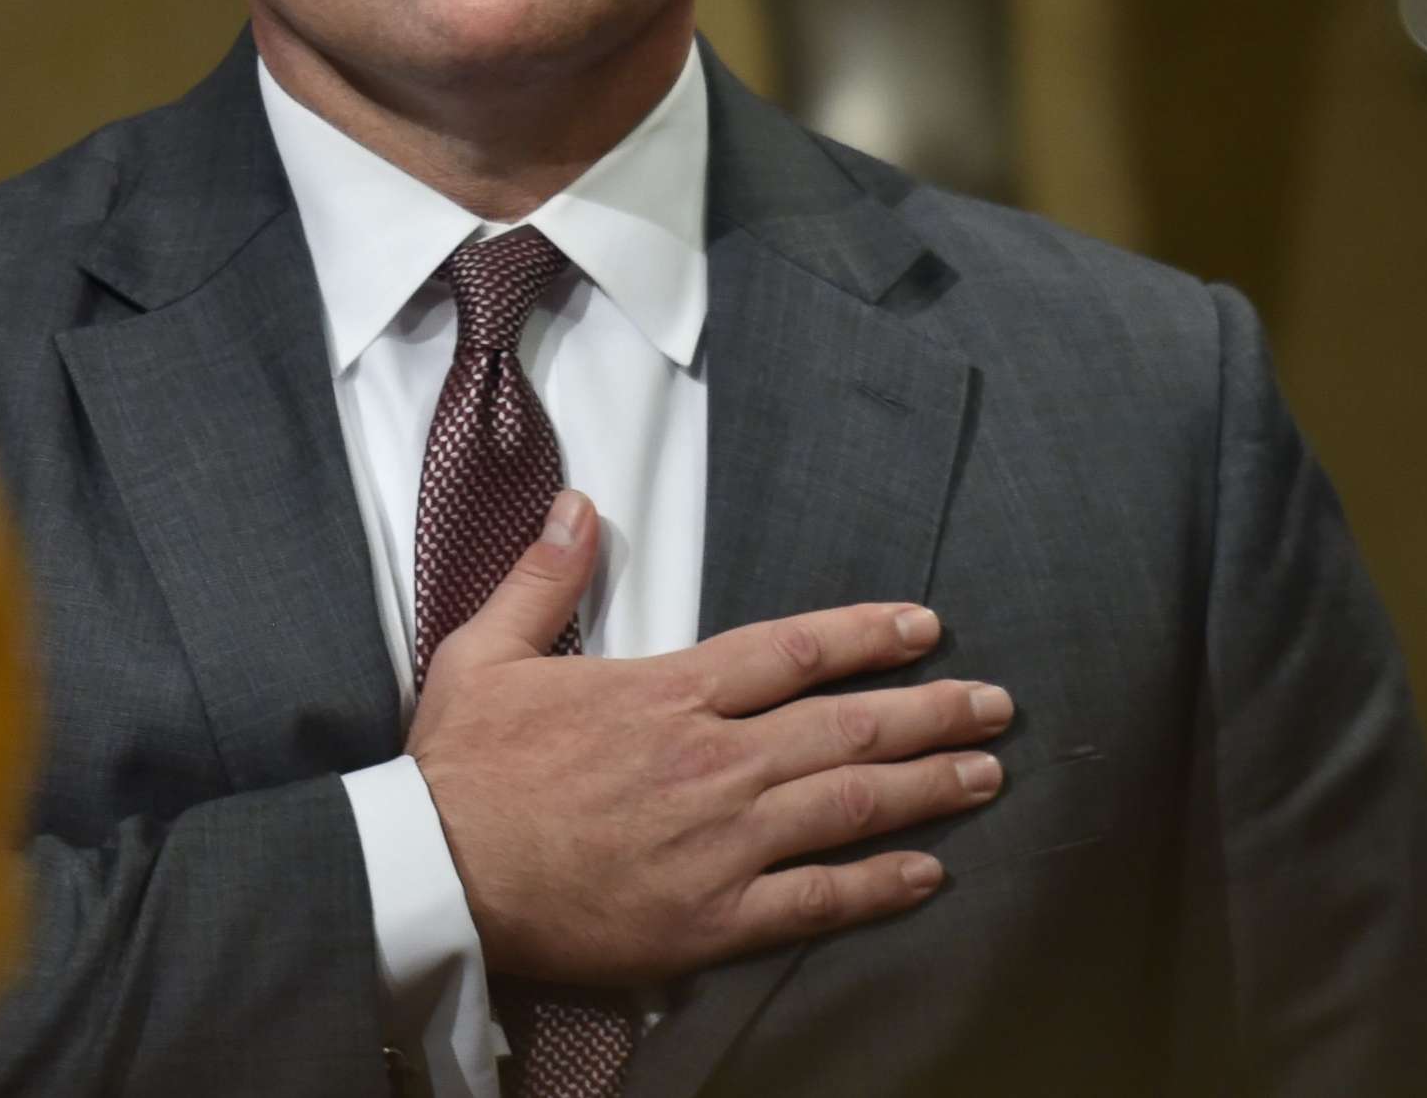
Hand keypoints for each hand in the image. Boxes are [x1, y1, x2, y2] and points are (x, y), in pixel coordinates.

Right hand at [407, 490, 1011, 987]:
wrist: (431, 877)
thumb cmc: (460, 772)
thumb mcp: (486, 652)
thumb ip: (545, 579)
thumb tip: (580, 506)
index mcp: (665, 694)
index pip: (792, 651)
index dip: (867, 636)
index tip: (925, 628)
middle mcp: (710, 762)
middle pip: (844, 726)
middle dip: (930, 712)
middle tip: (994, 706)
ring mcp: (718, 843)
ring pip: (846, 806)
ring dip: (925, 789)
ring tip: (984, 776)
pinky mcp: (708, 919)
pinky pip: (814, 900)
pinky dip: (876, 887)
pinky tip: (925, 874)